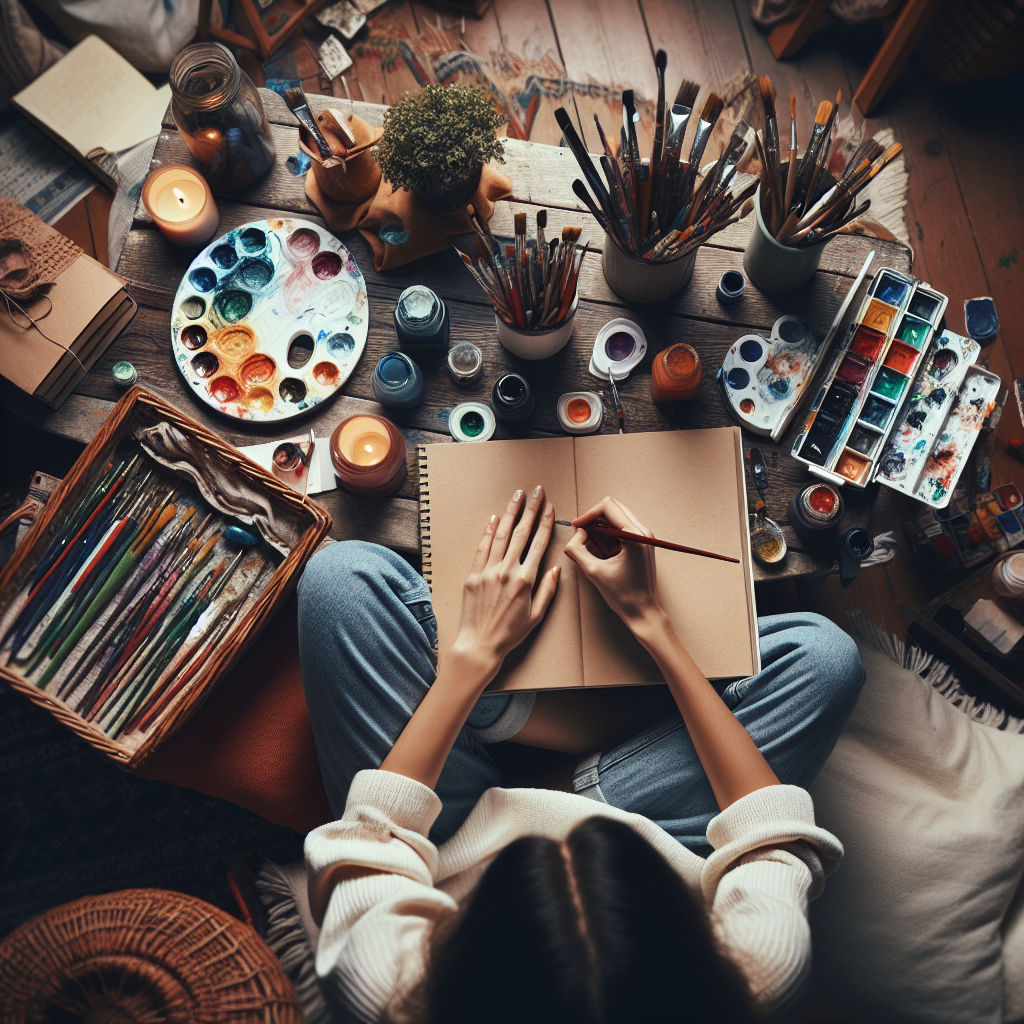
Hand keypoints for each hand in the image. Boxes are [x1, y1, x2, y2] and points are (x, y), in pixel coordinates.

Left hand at [451, 485, 559, 678]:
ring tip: (517, 496)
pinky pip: (482, 548)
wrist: (479, 644)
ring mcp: (488, 571)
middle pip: (521, 533)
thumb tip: (555, 569)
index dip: (545, 523)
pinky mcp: (473, 575)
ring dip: (510, 513)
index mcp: (525, 581)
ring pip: (501, 535)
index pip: (538, 544)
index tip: (550, 508)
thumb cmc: (510, 634)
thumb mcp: (537, 616)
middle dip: (530, 509)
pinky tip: (496, 518)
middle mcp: (506, 572)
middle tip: (537, 491)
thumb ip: (548, 591)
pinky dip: (489, 531)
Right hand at [564, 496, 662, 628]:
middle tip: (581, 535)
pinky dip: (608, 534)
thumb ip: (577, 549)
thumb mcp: (593, 571)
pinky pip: (623, 528)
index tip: (576, 528)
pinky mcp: (644, 543)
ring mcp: (646, 537)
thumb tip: (576, 534)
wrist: (643, 611)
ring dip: (600, 527)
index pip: (607, 507)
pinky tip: (601, 550)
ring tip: (590, 545)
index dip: (587, 515)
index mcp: (634, 536)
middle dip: (593, 519)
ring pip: (617, 516)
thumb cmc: (622, 596)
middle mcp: (643, 532)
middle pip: (613, 508)